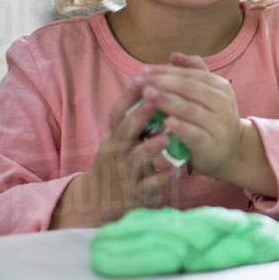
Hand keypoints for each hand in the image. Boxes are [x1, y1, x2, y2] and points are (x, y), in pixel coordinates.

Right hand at [52, 79, 177, 226]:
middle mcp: (116, 153)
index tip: (141, 77)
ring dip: (151, 147)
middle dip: (139, 115)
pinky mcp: (135, 194)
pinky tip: (176, 170)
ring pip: (136, 159)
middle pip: (125, 131)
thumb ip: (136, 122)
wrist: (101, 202)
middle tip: (154, 99)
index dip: (128, 96)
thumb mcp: (122, 142)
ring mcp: (124, 173)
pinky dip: (162, 178)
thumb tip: (154, 88)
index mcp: (114, 137)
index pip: (118, 113)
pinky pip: (149, 185)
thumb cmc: (120, 164)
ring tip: (166, 137)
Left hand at [137, 53, 243, 180]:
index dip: (167, 71)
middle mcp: (223, 103)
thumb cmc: (211, 118)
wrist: (229, 151)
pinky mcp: (212, 144)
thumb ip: (193, 72)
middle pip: (190, 89)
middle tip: (141, 82)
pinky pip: (195, 134)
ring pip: (191, 110)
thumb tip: (174, 55)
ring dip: (167, 101)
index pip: (191, 74)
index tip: (144, 71)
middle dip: (164, 83)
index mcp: (220, 87)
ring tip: (147, 96)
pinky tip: (166, 122)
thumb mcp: (207, 94)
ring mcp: (219, 124)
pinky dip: (181, 127)